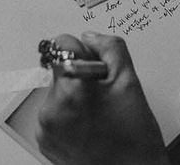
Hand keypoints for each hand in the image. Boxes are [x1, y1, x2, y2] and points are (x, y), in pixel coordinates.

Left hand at [37, 32, 168, 164]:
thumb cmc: (134, 138)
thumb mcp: (129, 81)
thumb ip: (110, 47)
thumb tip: (91, 37)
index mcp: (68, 91)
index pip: (62, 45)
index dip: (84, 50)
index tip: (95, 61)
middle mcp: (50, 110)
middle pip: (61, 69)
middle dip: (81, 74)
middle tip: (105, 94)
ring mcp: (46, 129)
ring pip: (59, 91)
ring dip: (75, 95)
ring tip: (100, 113)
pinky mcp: (46, 143)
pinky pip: (55, 113)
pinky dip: (70, 114)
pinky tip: (91, 125)